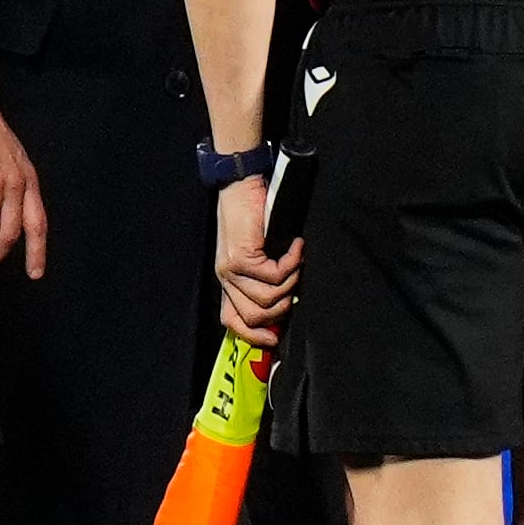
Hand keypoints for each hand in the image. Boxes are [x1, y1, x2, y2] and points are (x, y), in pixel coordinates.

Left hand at [214, 176, 301, 344]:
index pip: (232, 320)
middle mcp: (225, 278)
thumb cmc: (253, 216)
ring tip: (297, 261)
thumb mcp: (255, 252)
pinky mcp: (241, 257)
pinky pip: (275, 275)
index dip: (253, 335)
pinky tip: (297, 247)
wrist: (240, 186)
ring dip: (290, 283)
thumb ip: (262, 277)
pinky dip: (292, 263)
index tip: (275, 339)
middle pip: (254, 316)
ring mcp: (231, 269)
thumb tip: (286, 301)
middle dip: (282, 308)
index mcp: (227, 281)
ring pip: (267, 298)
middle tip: (296, 285)